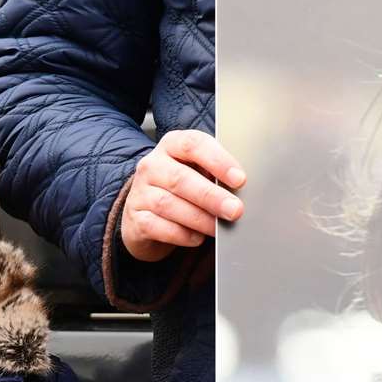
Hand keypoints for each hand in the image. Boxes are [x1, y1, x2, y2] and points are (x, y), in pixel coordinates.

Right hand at [120, 129, 245, 262]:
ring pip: (169, 205)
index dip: (218, 160)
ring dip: (200, 219)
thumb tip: (244, 190)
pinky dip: (182, 235)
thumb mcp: (198, 173)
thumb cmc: (182, 190)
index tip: (240, 179)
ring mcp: (140, 193)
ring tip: (219, 228)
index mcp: (172, 145)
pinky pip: (159, 227)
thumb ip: (218, 175)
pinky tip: (197, 237)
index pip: (193, 144)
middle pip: (181, 179)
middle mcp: (152, 166)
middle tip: (235, 210)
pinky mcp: (136, 219)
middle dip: (212, 197)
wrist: (147, 215)